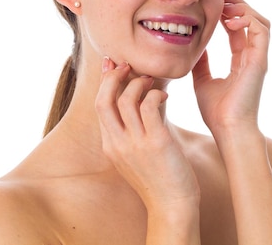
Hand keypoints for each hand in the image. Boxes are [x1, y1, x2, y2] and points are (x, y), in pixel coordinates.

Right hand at [95, 58, 199, 209]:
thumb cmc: (159, 177)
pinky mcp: (156, 142)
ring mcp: (135, 143)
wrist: (172, 205)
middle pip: (103, 100)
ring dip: (138, 83)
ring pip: (126, 99)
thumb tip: (145, 98)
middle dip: (113, 77)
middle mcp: (117, 143)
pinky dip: (156, 94)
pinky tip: (165, 95)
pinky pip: (149, 106)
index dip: (104, 82)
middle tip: (127, 65)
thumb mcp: (137, 152)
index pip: (100, 106)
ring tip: (150, 80)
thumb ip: (136, 127)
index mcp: (110, 145)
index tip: (111, 65)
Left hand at [192, 0, 269, 133]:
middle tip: (220, 0)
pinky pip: (261, 31)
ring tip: (226, 8)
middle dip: (238, 6)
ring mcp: (258, 58)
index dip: (228, 15)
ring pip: (261, 22)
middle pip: (252, 21)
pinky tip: (230, 20)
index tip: (213, 7)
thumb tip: (194, 47)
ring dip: (244, 9)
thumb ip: (201, 63)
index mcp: (241, 61)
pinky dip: (248, 19)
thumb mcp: (203, 81)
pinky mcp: (260, 61)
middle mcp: (253, 57)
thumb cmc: (217, 112)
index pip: (239, 30)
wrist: (228, 130)